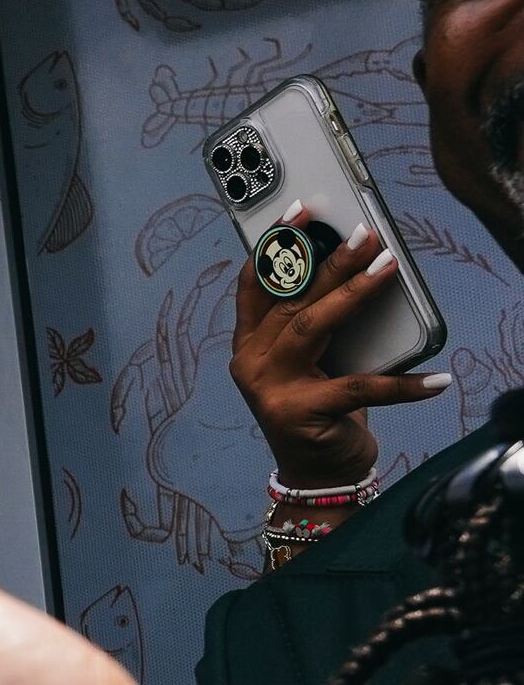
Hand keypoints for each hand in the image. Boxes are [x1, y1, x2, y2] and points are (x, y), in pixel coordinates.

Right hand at [230, 211, 447, 490]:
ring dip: (353, 294)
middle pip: (291, 301)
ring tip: (388, 268)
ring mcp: (271, 390)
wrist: (318, 473)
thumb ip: (316, 325)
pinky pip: (359, 389)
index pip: (255, 286)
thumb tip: (356, 272)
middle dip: (328, 262)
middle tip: (365, 234)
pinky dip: (402, 386)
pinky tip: (435, 380)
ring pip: (312, 329)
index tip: (298, 211)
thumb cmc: (318, 411)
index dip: (274, 246)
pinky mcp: (302, 414)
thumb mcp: (310, 362)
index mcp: (248, 345)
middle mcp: (250, 363)